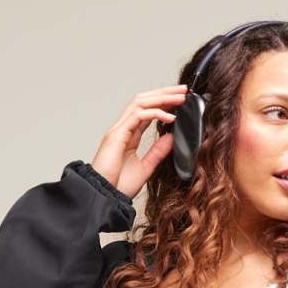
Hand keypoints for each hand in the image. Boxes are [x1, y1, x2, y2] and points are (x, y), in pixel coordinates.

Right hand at [89, 86, 188, 201]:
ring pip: (140, 103)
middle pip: (144, 101)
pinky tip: (170, 117)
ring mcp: (118, 130)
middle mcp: (122, 128)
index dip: (163, 103)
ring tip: (179, 97)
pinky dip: (155, 113)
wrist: (103, 197)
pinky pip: (138, 116)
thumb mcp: (145, 168)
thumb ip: (157, 152)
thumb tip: (171, 137)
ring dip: (161, 98)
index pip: (147, 111)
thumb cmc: (118, 187)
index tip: (180, 100)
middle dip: (164, 93)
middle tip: (184, 90)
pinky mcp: (116, 135)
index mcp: (128, 135)